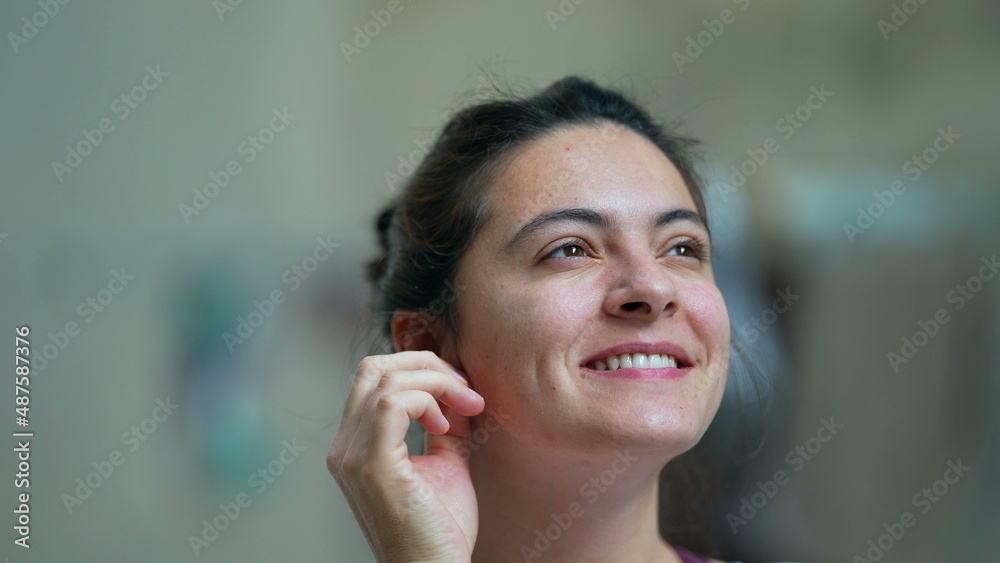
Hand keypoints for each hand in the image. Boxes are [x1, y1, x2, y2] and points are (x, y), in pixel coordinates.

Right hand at [327, 351, 485, 561]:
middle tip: (465, 387)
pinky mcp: (371, 464)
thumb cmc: (441, 529)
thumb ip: (445, 426)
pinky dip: (427, 400)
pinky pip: (392, 402)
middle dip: (426, 364)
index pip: (373, 378)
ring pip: (385, 379)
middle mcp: (344, 447)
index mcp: (355, 445)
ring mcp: (352, 456)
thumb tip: (458, 390)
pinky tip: (445, 426)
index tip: (462, 390)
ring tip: (467, 406)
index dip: (420, 371)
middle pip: (373, 367)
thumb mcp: (445, 462)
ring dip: (436, 382)